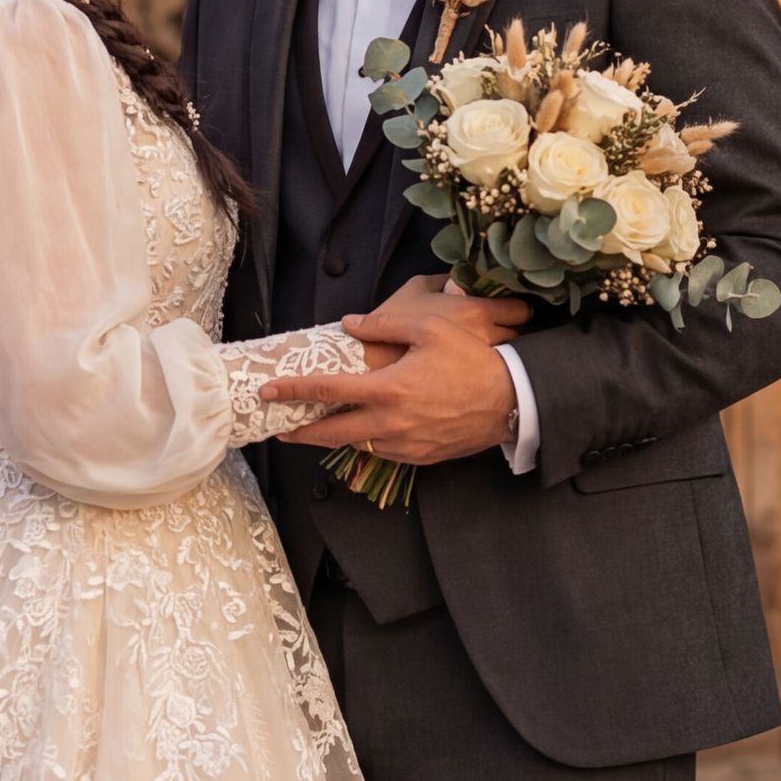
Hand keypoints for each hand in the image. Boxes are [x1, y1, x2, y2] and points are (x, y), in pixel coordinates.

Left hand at [265, 276, 530, 466]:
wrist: (514, 401)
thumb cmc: (472, 360)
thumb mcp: (429, 329)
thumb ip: (384, 326)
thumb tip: (350, 324)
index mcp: (387, 389)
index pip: (327, 389)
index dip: (293, 390)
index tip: (267, 391)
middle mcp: (390, 422)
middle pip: (332, 433)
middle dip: (301, 432)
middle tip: (279, 429)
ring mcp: (406, 445)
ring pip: (358, 446)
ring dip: (335, 440)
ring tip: (316, 432)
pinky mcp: (422, 457)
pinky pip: (385, 452)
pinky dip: (368, 444)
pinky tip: (364, 434)